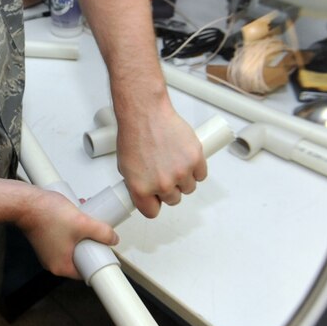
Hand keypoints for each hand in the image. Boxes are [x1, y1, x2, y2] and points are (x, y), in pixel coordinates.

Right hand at [16, 188, 118, 278]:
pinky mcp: (45, 239)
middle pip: (81, 256)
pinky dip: (72, 228)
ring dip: (82, 232)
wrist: (25, 202)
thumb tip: (113, 238)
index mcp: (61, 266)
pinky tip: (76, 215)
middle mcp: (52, 261)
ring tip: (87, 219)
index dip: (98, 259)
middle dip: (91, 241)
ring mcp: (48, 250)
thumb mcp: (82, 223)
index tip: (104, 251)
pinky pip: (64, 237)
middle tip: (98, 232)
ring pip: (73, 245)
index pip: (86, 270)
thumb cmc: (45, 215)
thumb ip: (101, 232)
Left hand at [116, 103, 207, 217]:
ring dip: (183, 179)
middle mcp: (162, 185)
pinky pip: (201, 175)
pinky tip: (185, 159)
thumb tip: (146, 193)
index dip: (154, 203)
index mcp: (141, 189)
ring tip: (174, 163)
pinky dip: (196, 169)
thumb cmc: (134, 134)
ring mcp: (180, 173)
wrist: (146, 113)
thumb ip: (138, 184)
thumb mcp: (126, 167)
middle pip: (173, 200)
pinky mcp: (195, 159)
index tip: (155, 198)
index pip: (152, 212)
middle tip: (164, 173)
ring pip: (188, 188)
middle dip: (169, 189)